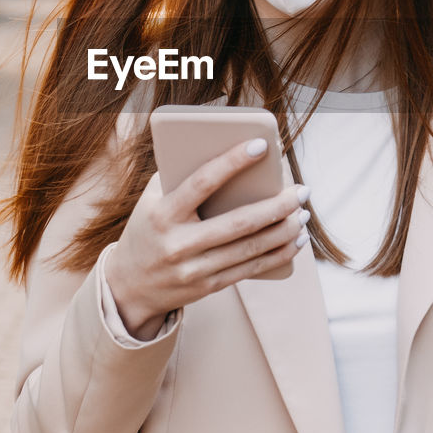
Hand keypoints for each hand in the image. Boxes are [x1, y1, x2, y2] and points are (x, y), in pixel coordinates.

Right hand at [105, 137, 310, 339]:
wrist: (129, 287)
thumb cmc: (147, 230)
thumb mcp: (150, 201)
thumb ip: (177, 176)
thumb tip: (222, 149)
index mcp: (163, 214)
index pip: (202, 182)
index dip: (232, 162)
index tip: (262, 145)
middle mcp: (179, 244)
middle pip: (239, 223)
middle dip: (277, 205)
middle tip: (301, 190)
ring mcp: (195, 270)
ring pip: (250, 248)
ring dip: (284, 230)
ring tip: (304, 212)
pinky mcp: (209, 287)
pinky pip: (251, 269)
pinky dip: (279, 254)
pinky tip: (297, 240)